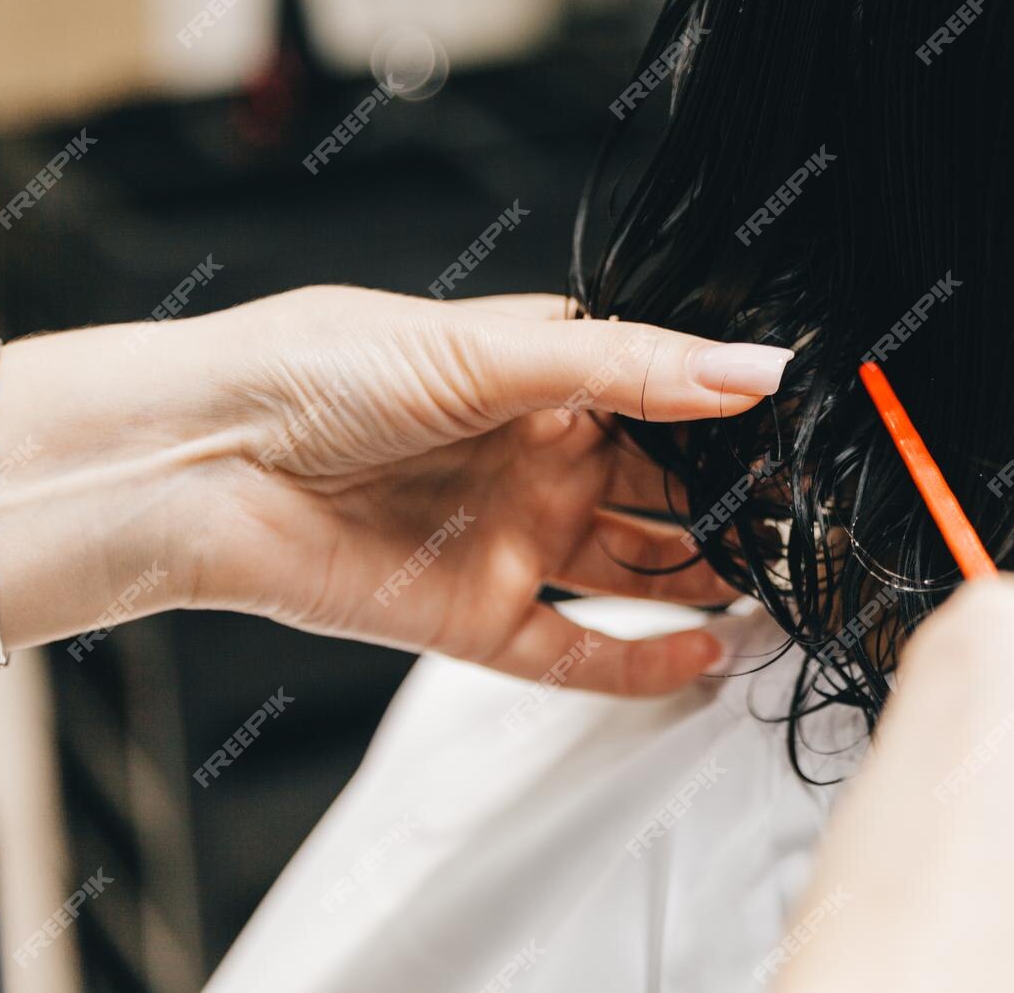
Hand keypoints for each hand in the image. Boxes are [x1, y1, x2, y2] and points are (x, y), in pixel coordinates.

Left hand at [0, 286, 791, 693]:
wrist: (202, 465)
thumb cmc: (319, 371)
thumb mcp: (496, 352)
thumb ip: (635, 370)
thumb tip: (758, 368)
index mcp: (544, 377)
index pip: (665, 395)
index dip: (731, 410)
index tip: (809, 422)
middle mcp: (539, 458)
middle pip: (666, 488)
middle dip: (737, 501)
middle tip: (811, 515)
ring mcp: (514, 540)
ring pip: (638, 568)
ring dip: (708, 579)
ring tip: (784, 583)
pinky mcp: (479, 618)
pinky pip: (580, 650)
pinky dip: (646, 660)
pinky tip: (707, 654)